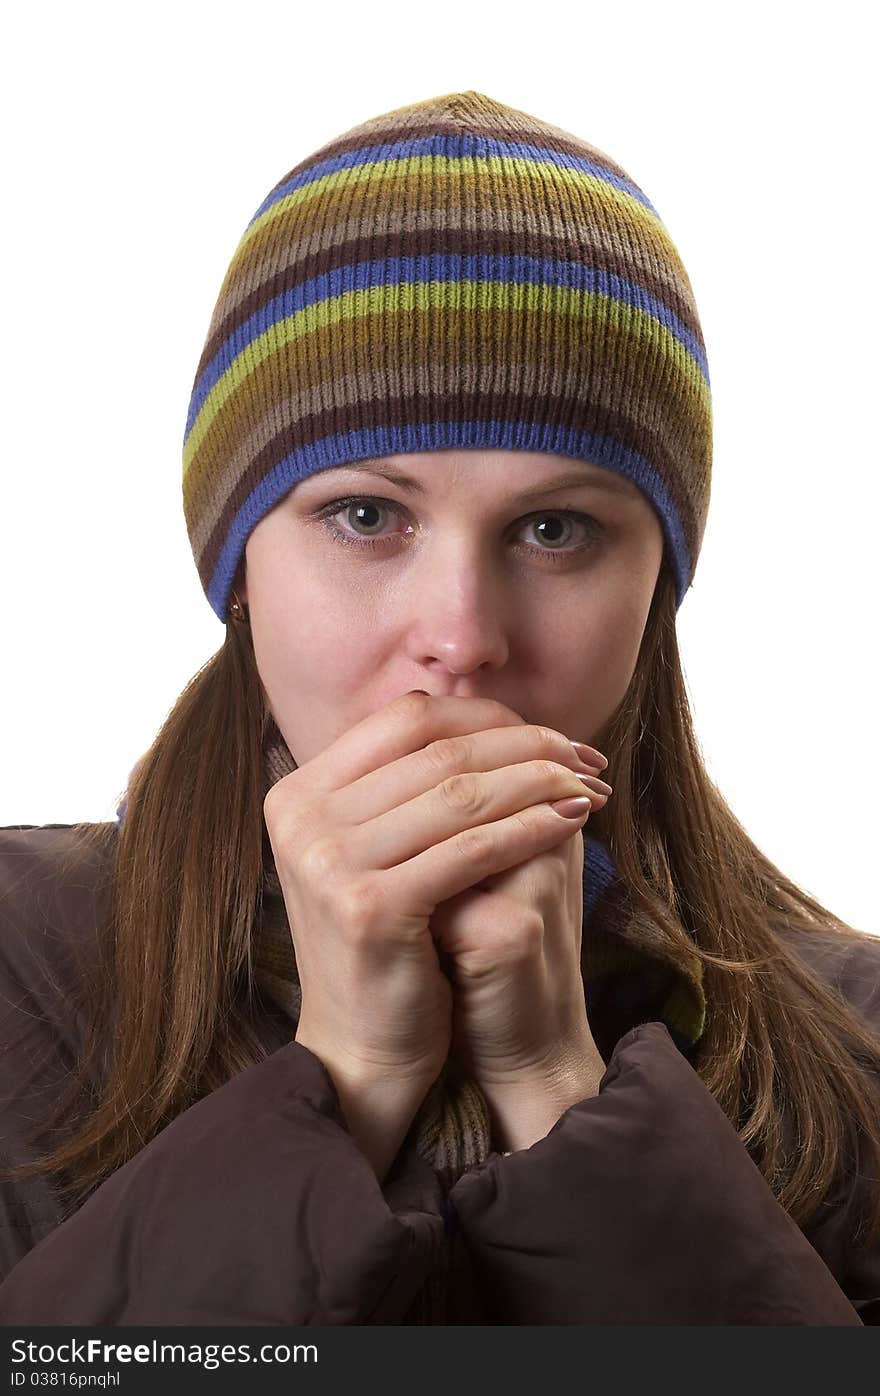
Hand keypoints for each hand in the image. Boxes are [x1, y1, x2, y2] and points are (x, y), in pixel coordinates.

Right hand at [263, 690, 604, 1168]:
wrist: (362, 1046)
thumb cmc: (390, 941)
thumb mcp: (380, 849)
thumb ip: (411, 783)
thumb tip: (489, 710)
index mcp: (300, 792)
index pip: (406, 719)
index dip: (486, 718)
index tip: (549, 733)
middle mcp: (301, 818)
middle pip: (437, 751)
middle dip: (525, 746)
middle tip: (584, 757)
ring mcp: (327, 861)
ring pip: (458, 795)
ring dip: (538, 782)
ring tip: (588, 786)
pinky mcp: (367, 907)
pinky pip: (469, 849)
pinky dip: (528, 828)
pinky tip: (572, 824)